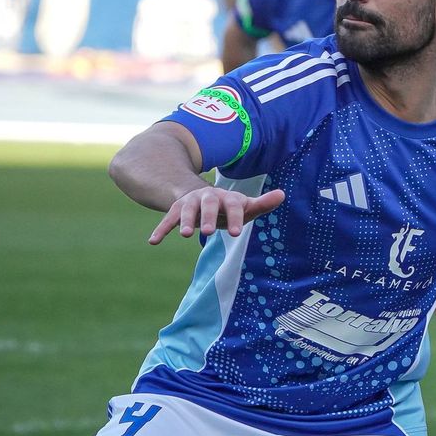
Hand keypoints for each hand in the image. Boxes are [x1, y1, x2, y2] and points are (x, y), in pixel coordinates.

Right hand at [148, 186, 284, 243]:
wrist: (202, 197)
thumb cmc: (229, 208)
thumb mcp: (245, 206)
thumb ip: (262, 204)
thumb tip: (282, 194)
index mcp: (228, 198)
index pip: (234, 206)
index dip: (234, 218)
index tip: (235, 233)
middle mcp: (208, 197)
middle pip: (209, 204)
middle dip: (208, 217)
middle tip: (208, 233)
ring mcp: (191, 203)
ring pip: (187, 210)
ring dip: (186, 221)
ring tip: (186, 235)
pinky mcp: (176, 210)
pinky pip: (167, 219)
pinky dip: (161, 229)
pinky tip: (153, 242)